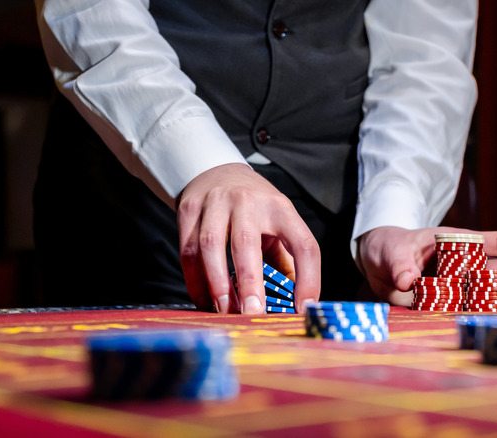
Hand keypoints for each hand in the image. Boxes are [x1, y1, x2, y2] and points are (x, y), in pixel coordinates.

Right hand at [176, 163, 320, 313]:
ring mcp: (215, 203)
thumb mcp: (279, 223)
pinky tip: (205, 300)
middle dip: (249, 282)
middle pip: (246, 242)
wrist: (216, 171)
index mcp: (281, 208)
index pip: (302, 244)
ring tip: (225, 311)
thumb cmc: (255, 208)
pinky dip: (195, 280)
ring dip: (217, 284)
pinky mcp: (189, 210)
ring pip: (210, 246)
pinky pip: (188, 250)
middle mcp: (248, 201)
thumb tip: (294, 304)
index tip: (304, 308)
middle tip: (253, 313)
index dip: (308, 278)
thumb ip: (286, 260)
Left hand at [357, 226, 496, 307]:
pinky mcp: (446, 303)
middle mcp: (463, 263)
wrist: (377, 263)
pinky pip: (467, 310)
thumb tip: (405, 282)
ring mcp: (456, 284)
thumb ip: (400, 264)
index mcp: (457, 242)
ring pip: (488, 292)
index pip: (495, 241)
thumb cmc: (390, 247)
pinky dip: (482, 315)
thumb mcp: (393, 251)